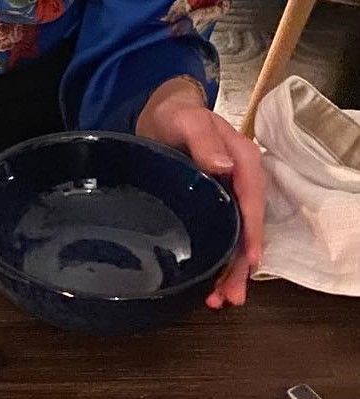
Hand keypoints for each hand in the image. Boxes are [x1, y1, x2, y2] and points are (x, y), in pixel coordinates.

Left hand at [136, 76, 264, 308]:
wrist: (161, 114)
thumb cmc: (175, 115)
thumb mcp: (186, 120)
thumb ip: (204, 138)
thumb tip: (224, 166)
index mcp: (242, 159)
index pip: (252, 198)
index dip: (252, 231)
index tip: (250, 261)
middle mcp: (241, 180)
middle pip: (247, 226)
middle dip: (241, 264)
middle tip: (231, 296)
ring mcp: (229, 196)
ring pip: (236, 237)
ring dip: (231, 270)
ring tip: (220, 301)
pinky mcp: (215, 206)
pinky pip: (223, 235)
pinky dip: (219, 260)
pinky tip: (210, 284)